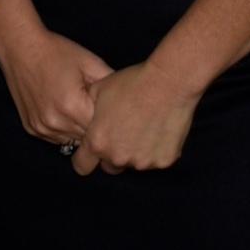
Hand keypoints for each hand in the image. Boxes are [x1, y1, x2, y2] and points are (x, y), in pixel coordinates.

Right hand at [0, 6, 110, 150]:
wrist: (20, 47)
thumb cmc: (57, 52)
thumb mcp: (90, 62)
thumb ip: (111, 84)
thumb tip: (129, 99)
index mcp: (73, 106)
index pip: (103, 128)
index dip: (111, 119)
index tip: (116, 111)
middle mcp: (55, 122)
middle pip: (88, 138)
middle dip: (97, 128)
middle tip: (102, 111)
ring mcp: (41, 128)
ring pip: (73, 142)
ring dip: (80, 131)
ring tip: (82, 109)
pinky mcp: (32, 129)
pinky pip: (56, 138)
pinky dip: (65, 130)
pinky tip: (65, 111)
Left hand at [74, 58, 200, 175]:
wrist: (168, 83)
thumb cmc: (131, 83)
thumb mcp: (98, 90)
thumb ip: (88, 111)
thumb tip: (87, 117)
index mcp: (98, 142)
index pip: (82, 165)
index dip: (86, 157)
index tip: (93, 149)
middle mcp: (118, 158)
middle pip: (110, 166)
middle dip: (113, 154)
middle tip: (123, 132)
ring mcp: (143, 163)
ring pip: (134, 163)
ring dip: (136, 151)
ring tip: (145, 127)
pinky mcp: (164, 161)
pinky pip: (156, 159)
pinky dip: (156, 149)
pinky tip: (160, 129)